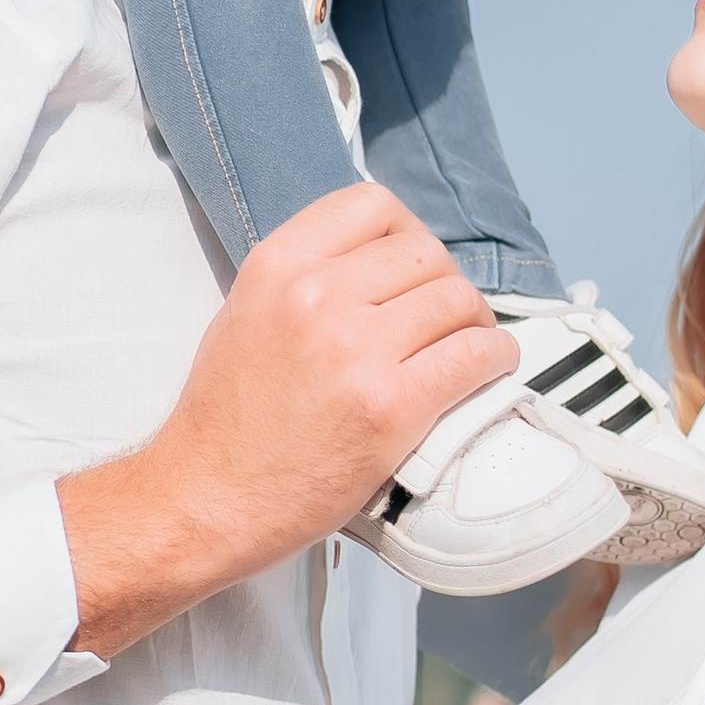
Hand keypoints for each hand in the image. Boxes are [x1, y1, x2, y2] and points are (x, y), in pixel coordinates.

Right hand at [59, 185, 514, 654]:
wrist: (209, 499)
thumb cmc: (228, 418)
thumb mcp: (246, 312)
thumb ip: (306, 275)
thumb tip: (380, 260)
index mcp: (277, 266)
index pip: (373, 205)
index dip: (406, 232)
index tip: (411, 267)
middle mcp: (317, 296)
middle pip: (426, 253)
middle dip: (443, 284)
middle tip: (442, 319)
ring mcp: (357, 351)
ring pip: (458, 300)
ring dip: (474, 322)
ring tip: (465, 345)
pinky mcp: (392, 407)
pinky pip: (474, 357)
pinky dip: (494, 360)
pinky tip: (486, 370)